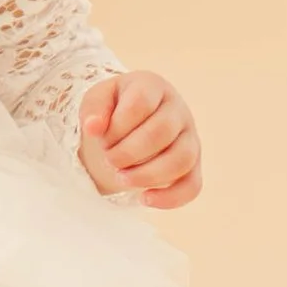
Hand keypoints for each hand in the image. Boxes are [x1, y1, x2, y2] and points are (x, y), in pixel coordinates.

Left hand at [76, 72, 201, 209]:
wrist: (129, 124)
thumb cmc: (114, 109)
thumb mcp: (98, 99)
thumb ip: (93, 108)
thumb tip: (93, 127)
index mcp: (153, 86)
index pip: (141, 103)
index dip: (117, 125)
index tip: (100, 137)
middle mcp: (177, 109)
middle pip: (162, 131)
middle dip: (129, 152)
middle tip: (108, 159)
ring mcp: (190, 137)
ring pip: (182, 159)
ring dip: (148, 175)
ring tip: (122, 179)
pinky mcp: (193, 165)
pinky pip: (193, 185)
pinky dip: (170, 198)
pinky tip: (144, 200)